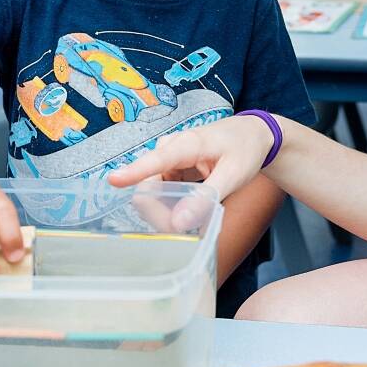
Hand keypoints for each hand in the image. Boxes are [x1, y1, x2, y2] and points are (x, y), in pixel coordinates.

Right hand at [107, 114, 276, 226]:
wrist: (253, 135)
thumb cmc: (245, 149)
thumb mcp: (233, 174)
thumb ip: (207, 197)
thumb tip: (180, 222)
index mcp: (186, 144)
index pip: (154, 160)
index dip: (132, 172)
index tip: (113, 181)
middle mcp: (170, 149)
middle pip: (149, 186)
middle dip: (159, 213)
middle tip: (182, 231)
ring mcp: (168, 160)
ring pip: (152, 193)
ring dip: (165, 213)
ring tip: (191, 221)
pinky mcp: (170, 170)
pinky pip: (161, 194)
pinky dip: (171, 208)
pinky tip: (188, 214)